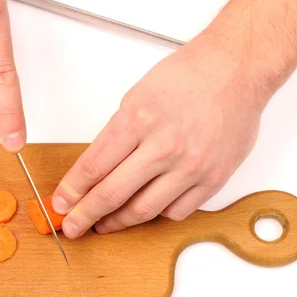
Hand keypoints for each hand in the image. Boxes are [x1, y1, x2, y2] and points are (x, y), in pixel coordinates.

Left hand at [52, 32, 270, 237]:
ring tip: (104, 224)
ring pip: (144, 210)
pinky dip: (157, 215)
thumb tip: (98, 169)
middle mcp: (163, 146)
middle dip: (84, 215)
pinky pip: (177, 211)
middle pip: (112, 194)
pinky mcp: (213, 178)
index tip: (60, 203)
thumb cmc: (187, 76)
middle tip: (72, 226)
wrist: (236, 70)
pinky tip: (145, 210)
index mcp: (137, 120)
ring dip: (118, 222)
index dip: (71, 191)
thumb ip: (117, 135)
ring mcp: (190, 166)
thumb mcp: (136, 96)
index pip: (93, 167)